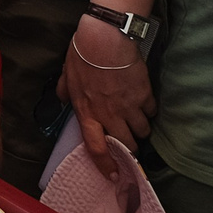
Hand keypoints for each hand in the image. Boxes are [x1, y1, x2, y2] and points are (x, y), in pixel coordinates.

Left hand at [59, 17, 155, 160]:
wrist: (105, 37)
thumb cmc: (83, 53)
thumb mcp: (67, 74)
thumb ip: (65, 91)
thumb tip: (60, 99)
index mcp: (87, 112)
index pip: (95, 147)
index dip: (105, 164)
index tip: (113, 175)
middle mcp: (109, 114)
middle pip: (127, 145)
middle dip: (131, 148)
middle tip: (131, 142)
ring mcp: (128, 106)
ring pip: (143, 130)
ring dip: (141, 128)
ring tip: (138, 119)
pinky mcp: (144, 95)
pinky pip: (152, 111)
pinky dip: (149, 109)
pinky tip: (145, 101)